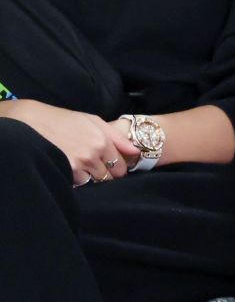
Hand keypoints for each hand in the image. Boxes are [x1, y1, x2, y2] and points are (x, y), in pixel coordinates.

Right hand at [0, 99, 141, 186]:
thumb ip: (117, 138)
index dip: (117, 168)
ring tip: (81, 163)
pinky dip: (77, 177)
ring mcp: (79, 164)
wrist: (32, 122)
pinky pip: (79, 182)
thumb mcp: (93, 121)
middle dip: (106, 173)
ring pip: (95, 180)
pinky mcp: (65, 170)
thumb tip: (136, 152)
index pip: (120, 166)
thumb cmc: (64, 120)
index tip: (111, 166)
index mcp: (102, 140)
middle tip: (95, 165)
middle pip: (109, 176)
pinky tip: (70, 166)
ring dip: (91, 176)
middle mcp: (93, 153)